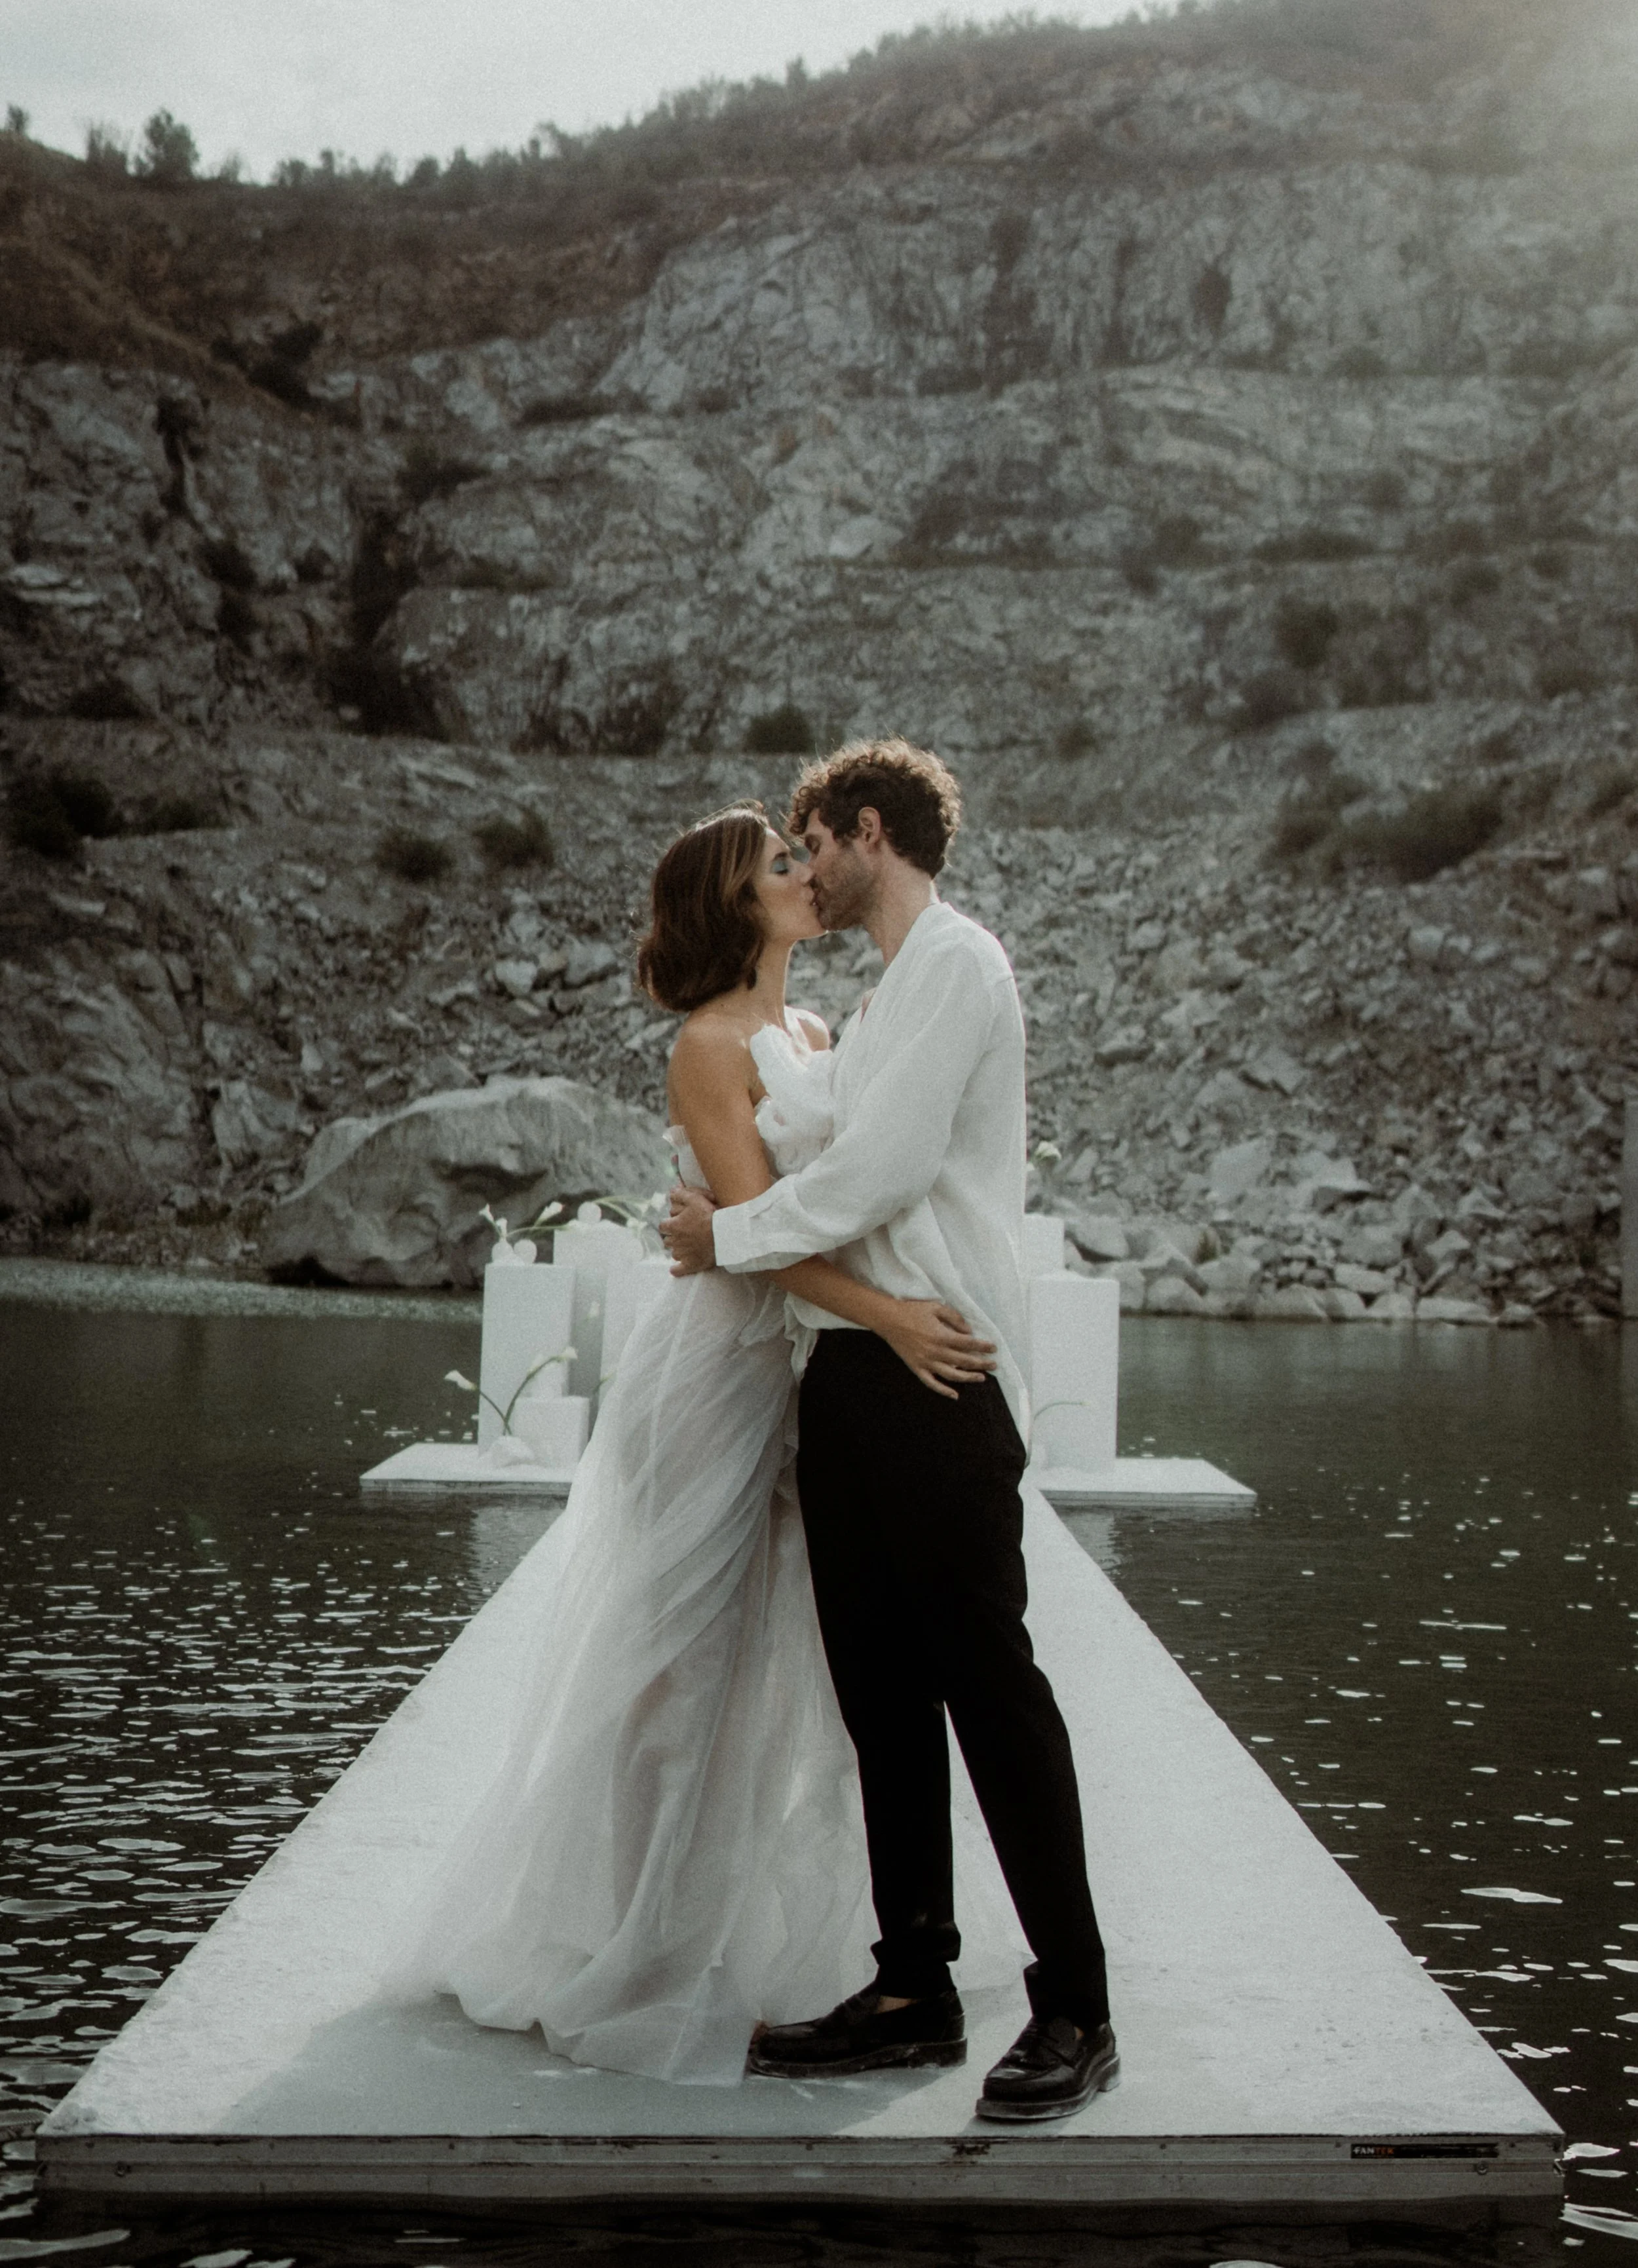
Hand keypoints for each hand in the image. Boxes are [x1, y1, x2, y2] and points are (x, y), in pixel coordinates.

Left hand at [661, 1184, 719, 1275]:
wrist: (725, 1234)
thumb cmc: (710, 1215)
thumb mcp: (695, 1199)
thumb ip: (681, 1195)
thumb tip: (672, 1191)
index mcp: (673, 1226)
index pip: (663, 1225)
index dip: (669, 1224)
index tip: (677, 1223)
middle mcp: (675, 1241)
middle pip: (667, 1240)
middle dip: (673, 1237)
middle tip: (685, 1234)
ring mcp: (682, 1254)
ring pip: (674, 1253)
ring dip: (678, 1250)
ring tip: (688, 1247)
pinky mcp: (691, 1265)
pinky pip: (678, 1270)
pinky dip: (676, 1270)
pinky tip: (677, 1269)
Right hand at [877, 1300, 996, 1400]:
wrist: (888, 1319)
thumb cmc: (913, 1311)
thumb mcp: (936, 1308)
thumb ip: (955, 1319)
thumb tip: (969, 1331)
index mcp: (941, 1336)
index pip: (968, 1344)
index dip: (983, 1347)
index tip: (994, 1349)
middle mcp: (936, 1352)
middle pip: (964, 1361)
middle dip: (981, 1363)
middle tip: (994, 1365)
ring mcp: (926, 1362)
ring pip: (951, 1375)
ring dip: (968, 1378)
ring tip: (981, 1378)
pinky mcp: (917, 1368)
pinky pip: (931, 1383)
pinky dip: (943, 1391)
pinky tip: (955, 1395)